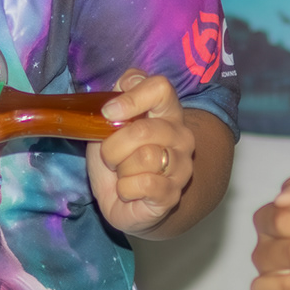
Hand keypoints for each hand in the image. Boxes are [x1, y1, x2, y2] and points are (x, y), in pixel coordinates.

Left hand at [88, 71, 194, 235]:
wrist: (123, 200)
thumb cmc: (118, 158)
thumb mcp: (108, 125)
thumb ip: (113, 103)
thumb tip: (112, 101)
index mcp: (167, 111)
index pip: (160, 88)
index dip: (131, 98)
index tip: (108, 112)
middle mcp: (182, 135)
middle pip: (144, 129)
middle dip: (114, 146)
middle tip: (110, 156)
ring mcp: (182, 165)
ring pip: (144, 158)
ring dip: (121, 169)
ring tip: (123, 173)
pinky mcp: (173, 193)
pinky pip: (144, 184)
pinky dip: (125, 189)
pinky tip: (129, 191)